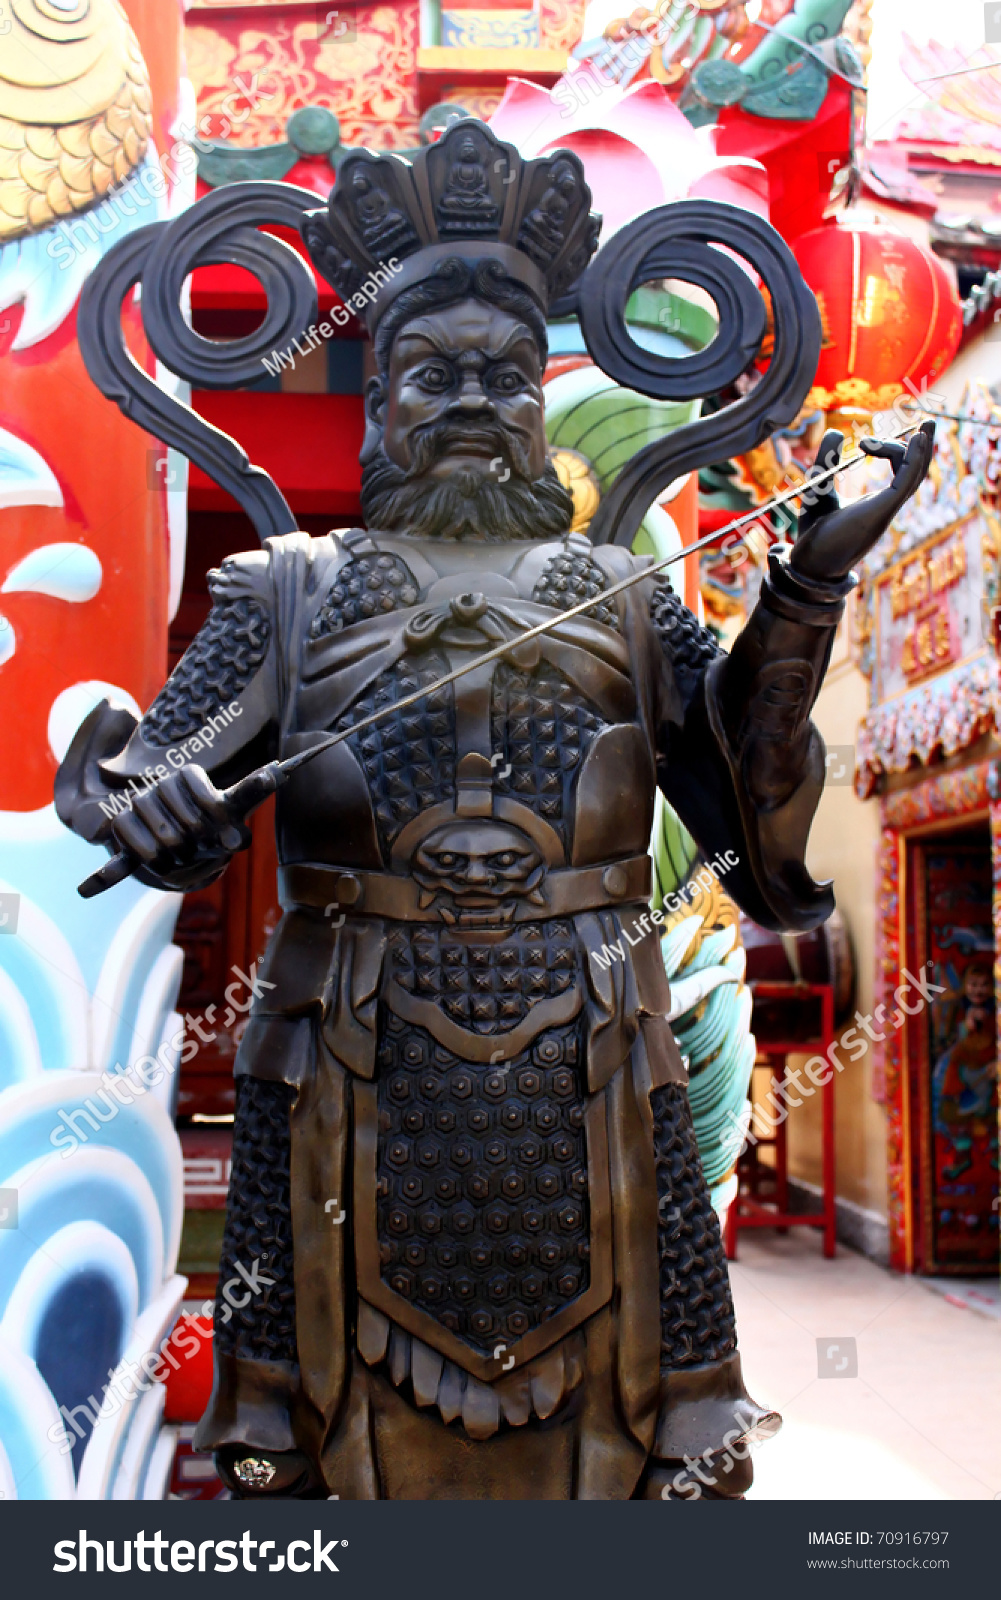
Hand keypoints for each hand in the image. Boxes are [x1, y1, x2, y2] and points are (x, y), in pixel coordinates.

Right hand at [106, 765, 249, 874]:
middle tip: (203, 849)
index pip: (208, 801)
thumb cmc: (217, 820)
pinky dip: (104, 875)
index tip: (229, 831)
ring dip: (176, 862)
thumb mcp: (236, 810)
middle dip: (200, 846)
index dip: (222, 821)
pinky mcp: (126, 838)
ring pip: (159, 848)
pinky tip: (86, 890)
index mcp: (185, 775)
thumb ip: (250, 796)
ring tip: (180, 857)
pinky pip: (115, 856)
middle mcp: (157, 787)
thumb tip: (255, 806)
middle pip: (184, 828)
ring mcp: (138, 811)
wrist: (194, 831)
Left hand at [789, 420, 934, 583]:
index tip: (865, 441)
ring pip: (914, 476)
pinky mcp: (880, 511)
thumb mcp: (819, 487)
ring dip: (922, 450)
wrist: (808, 563)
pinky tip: (916, 440)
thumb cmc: (814, 533)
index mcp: (876, 503)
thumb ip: (827, 460)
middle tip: (929, 421)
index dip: (893, 450)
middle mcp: (886, 506)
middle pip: (915, 473)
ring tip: (926, 424)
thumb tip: (836, 432)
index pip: (899, 472)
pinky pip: (905, 483)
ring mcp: (885, 509)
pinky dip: (913, 460)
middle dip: (924, 448)